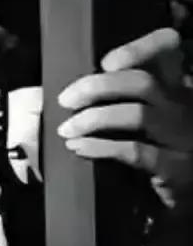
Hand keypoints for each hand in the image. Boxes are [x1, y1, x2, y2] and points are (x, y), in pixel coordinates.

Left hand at [57, 28, 192, 209]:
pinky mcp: (177, 168)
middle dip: (97, 87)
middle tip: (65, 100)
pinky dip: (101, 147)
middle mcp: (185, 106)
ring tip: (67, 129)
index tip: (106, 62)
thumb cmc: (153, 149)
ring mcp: (184, 137)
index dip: (142, 48)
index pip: (169, 51)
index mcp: (176, 86)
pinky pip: (135, 151)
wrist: (181, 197)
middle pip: (142, 82)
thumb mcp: (142, 116)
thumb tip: (64, 89)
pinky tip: (79, 148)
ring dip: (93, 119)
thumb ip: (117, 94)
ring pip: (137, 115)